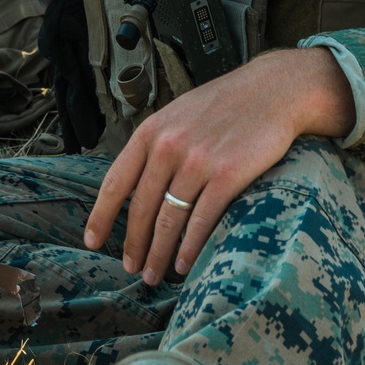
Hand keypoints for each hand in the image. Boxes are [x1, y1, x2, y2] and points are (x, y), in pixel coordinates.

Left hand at [83, 48, 354, 284]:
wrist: (272, 90)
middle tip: (131, 268)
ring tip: (154, 274)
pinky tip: (184, 263)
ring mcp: (198, 161)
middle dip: (133, 244)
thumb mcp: (178, 113)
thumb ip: (156, 143)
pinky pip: (201, 221)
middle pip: (141, 208)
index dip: (101, 216)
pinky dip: (190, 248)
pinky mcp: (227, 175)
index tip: (92, 240)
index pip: (116, 181)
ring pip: (168, 220)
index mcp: (152, 130)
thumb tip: (136, 182)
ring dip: (158, 254)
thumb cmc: (225, 103)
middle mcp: (169, 146)